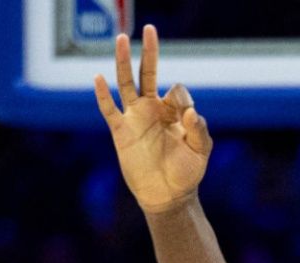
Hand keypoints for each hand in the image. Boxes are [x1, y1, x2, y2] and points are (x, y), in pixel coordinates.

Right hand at [93, 27, 211, 215]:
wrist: (168, 196)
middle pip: (148, 73)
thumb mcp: (201, 150)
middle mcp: (152, 109)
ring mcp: (135, 119)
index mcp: (173, 111)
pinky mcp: (121, 133)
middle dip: (149, 52)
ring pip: (127, 83)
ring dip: (124, 62)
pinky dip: (102, 95)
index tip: (187, 120)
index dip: (183, 100)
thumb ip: (199, 129)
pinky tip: (98, 78)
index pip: (176, 90)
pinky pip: (109, 110)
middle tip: (150, 28)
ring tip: (122, 39)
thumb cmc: (187, 173)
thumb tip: (189, 111)